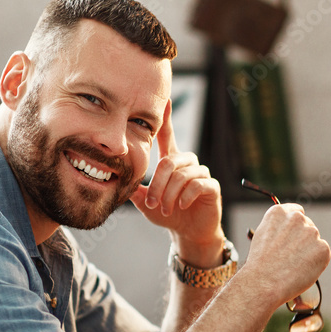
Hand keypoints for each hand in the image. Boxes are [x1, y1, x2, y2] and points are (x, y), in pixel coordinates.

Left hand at [128, 103, 223, 264]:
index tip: (165, 98)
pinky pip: (196, 185)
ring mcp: (201, 173)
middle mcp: (188, 163)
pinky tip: (182, 206)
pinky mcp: (212, 186)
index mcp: (172, 162)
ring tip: (166, 208)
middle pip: (169, 162)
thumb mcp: (146, 202)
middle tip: (152, 202)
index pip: (167, 136)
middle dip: (158, 184)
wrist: (188, 233)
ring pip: (181, 175)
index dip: (166, 118)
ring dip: (170, 194)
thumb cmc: (168, 214)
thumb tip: (118, 178)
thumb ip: (135, 189)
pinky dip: (185, 197)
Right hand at [242, 204, 329, 305]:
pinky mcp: (322, 247)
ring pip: (315, 242)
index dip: (296, 226)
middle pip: (307, 226)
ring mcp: (311, 231)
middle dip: (302, 241)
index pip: (297, 212)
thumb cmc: (260, 264)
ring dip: (309, 252)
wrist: (264, 282)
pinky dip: (316, 263)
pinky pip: (322, 254)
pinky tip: (301, 269)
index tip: (294, 235)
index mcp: (280, 212)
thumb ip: (279, 228)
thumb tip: (291, 232)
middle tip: (292, 257)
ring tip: (293, 266)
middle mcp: (296, 218)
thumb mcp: (262, 236)